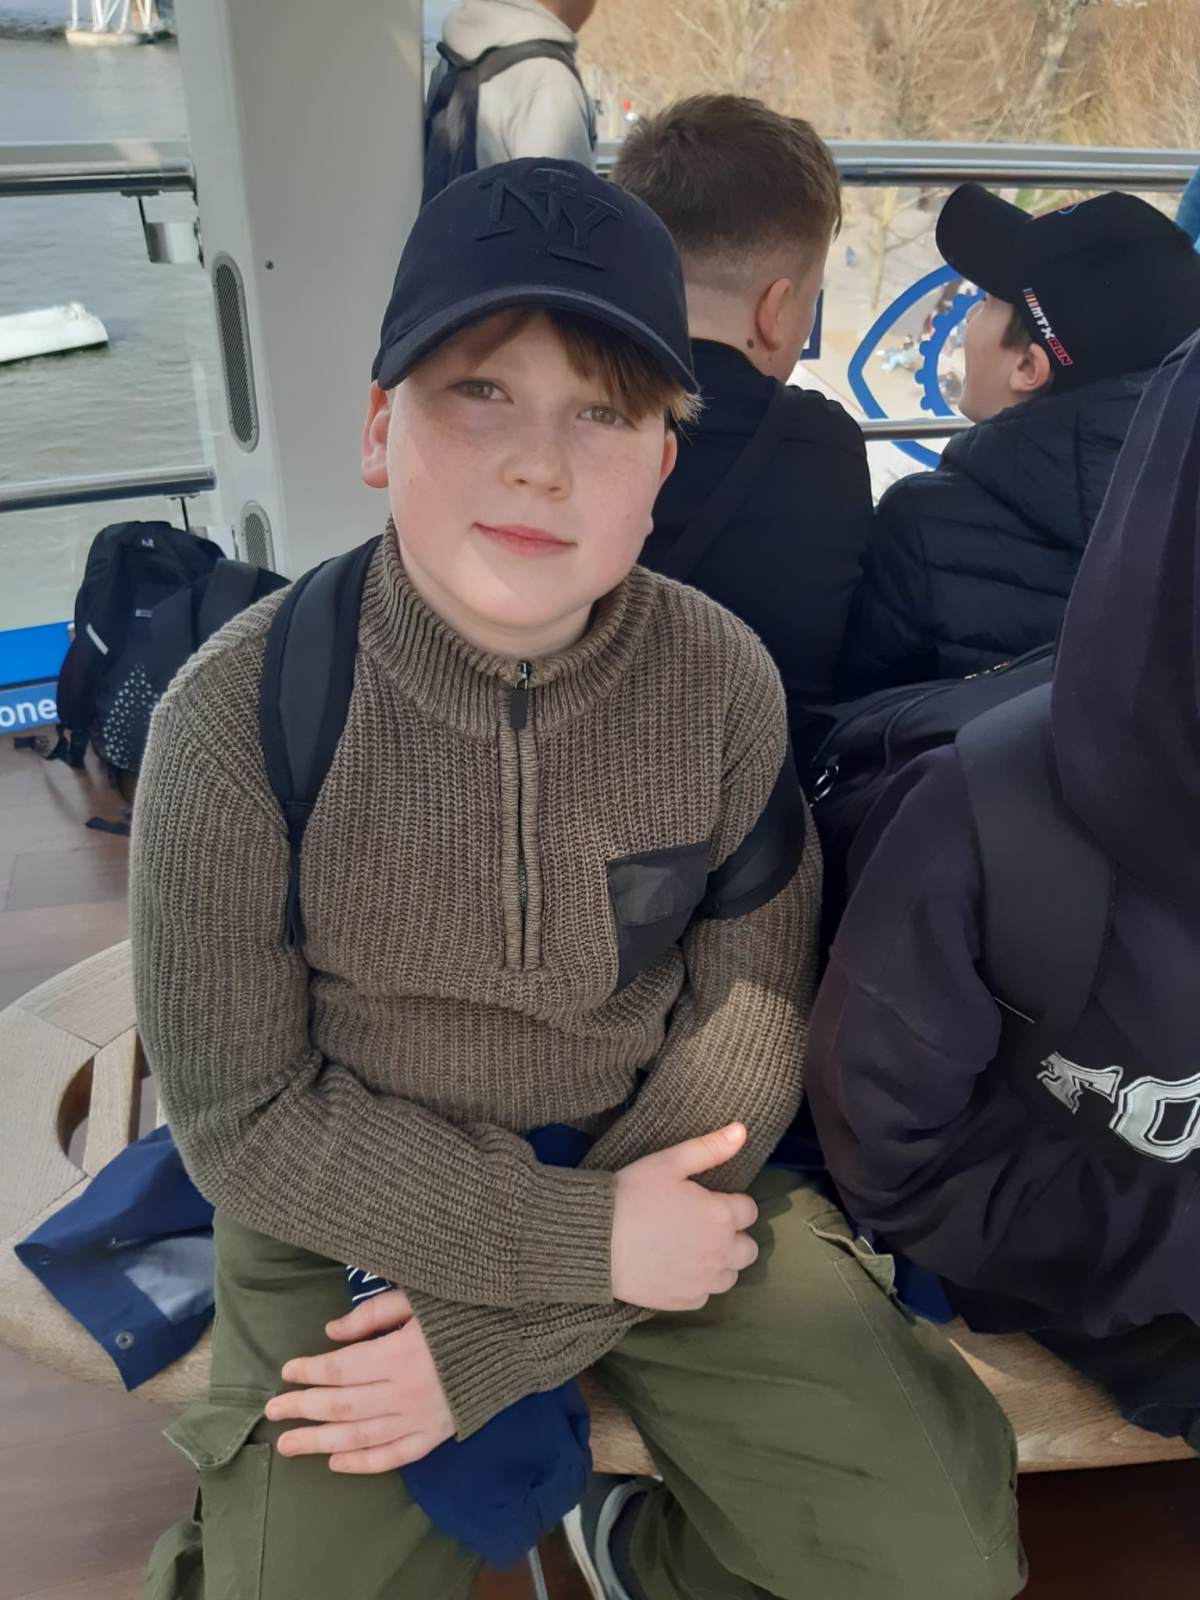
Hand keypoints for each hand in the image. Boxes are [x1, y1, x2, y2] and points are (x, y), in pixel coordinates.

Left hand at [265, 1290, 454, 1471]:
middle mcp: (407, 1392)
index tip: (286, 1371)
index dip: (310, 1371)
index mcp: (401, 1353)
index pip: (342, 1369)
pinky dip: (363, 1465)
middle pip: (343, 1405)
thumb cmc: (466, 1309)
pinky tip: (336, 1463)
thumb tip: (330, 1333)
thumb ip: (372, 1314)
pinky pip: (394, 1457)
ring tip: (288, 1446)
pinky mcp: (437, 1435)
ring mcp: (422, 1419)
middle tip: (273, 1412)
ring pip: (360, 1437)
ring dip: (320, 1442)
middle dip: (303, 1408)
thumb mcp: (418, 1297)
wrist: (519, 1338)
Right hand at [611, 1122, 758, 1310]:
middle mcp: (720, 1252)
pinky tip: (676, 1268)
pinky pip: (705, 1295)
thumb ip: (710, 1148)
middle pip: (748, 1249)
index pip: (749, 1211)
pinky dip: (697, 1283)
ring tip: (692, 1248)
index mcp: (720, 1215)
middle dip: (733, 1236)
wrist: (594, 1239)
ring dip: (719, 1262)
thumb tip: (742, 1130)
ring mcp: (703, 1281)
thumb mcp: (669, 1162)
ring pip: (730, 1276)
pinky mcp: (684, 1302)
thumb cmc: (631, 1194)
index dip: (730, 1203)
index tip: (708, 1200)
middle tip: (702, 1225)